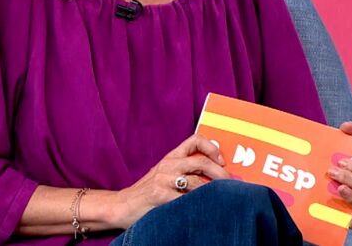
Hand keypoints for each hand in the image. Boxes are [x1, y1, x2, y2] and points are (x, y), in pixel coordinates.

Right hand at [114, 133, 228, 227]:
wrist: (121, 206)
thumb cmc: (146, 193)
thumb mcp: (164, 175)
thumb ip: (184, 171)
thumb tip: (216, 176)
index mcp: (171, 157)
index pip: (195, 140)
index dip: (212, 147)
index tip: (221, 161)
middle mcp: (168, 165)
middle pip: (202, 162)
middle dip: (220, 174)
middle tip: (230, 185)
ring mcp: (163, 180)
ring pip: (196, 182)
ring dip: (212, 192)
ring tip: (220, 200)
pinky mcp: (159, 195)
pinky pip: (185, 200)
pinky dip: (197, 205)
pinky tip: (202, 210)